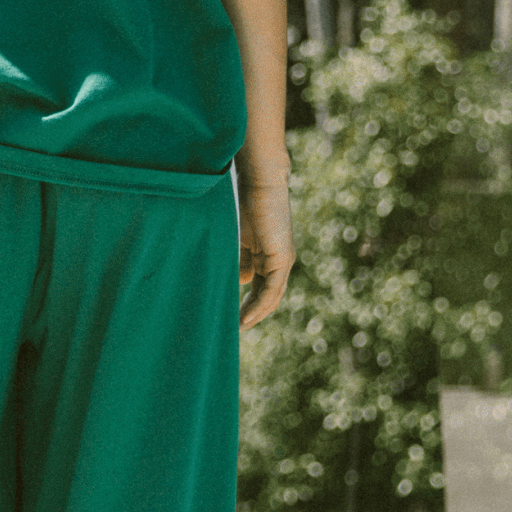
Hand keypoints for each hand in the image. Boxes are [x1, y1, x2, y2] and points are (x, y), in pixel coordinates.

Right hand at [237, 175, 294, 329]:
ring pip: (271, 297)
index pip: (259, 287)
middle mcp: (279, 260)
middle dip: (251, 314)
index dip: (246, 304)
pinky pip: (272, 290)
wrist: (260, 182)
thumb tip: (242, 280)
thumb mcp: (240, 236)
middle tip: (233, 329)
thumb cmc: (246, 200)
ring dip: (255, 315)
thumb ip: (241, 258)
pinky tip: (245, 317)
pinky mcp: (281, 258)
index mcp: (268, 255)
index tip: (230, 317)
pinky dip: (259, 306)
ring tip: (238, 329)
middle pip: (267, 296)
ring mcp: (282, 260)